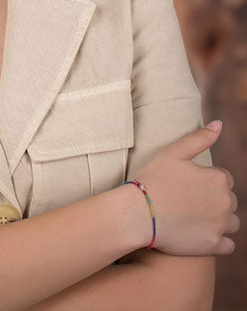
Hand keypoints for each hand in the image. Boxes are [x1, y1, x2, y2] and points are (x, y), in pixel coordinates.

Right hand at [132, 121, 238, 255]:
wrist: (138, 213)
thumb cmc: (152, 179)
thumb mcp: (173, 152)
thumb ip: (199, 138)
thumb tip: (219, 124)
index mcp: (218, 178)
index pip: (224, 178)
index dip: (205, 180)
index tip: (187, 183)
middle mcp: (226, 202)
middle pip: (229, 200)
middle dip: (214, 199)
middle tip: (187, 200)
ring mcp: (221, 225)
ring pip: (232, 222)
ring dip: (220, 220)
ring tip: (194, 217)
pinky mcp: (213, 245)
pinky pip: (228, 244)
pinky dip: (218, 240)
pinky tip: (200, 233)